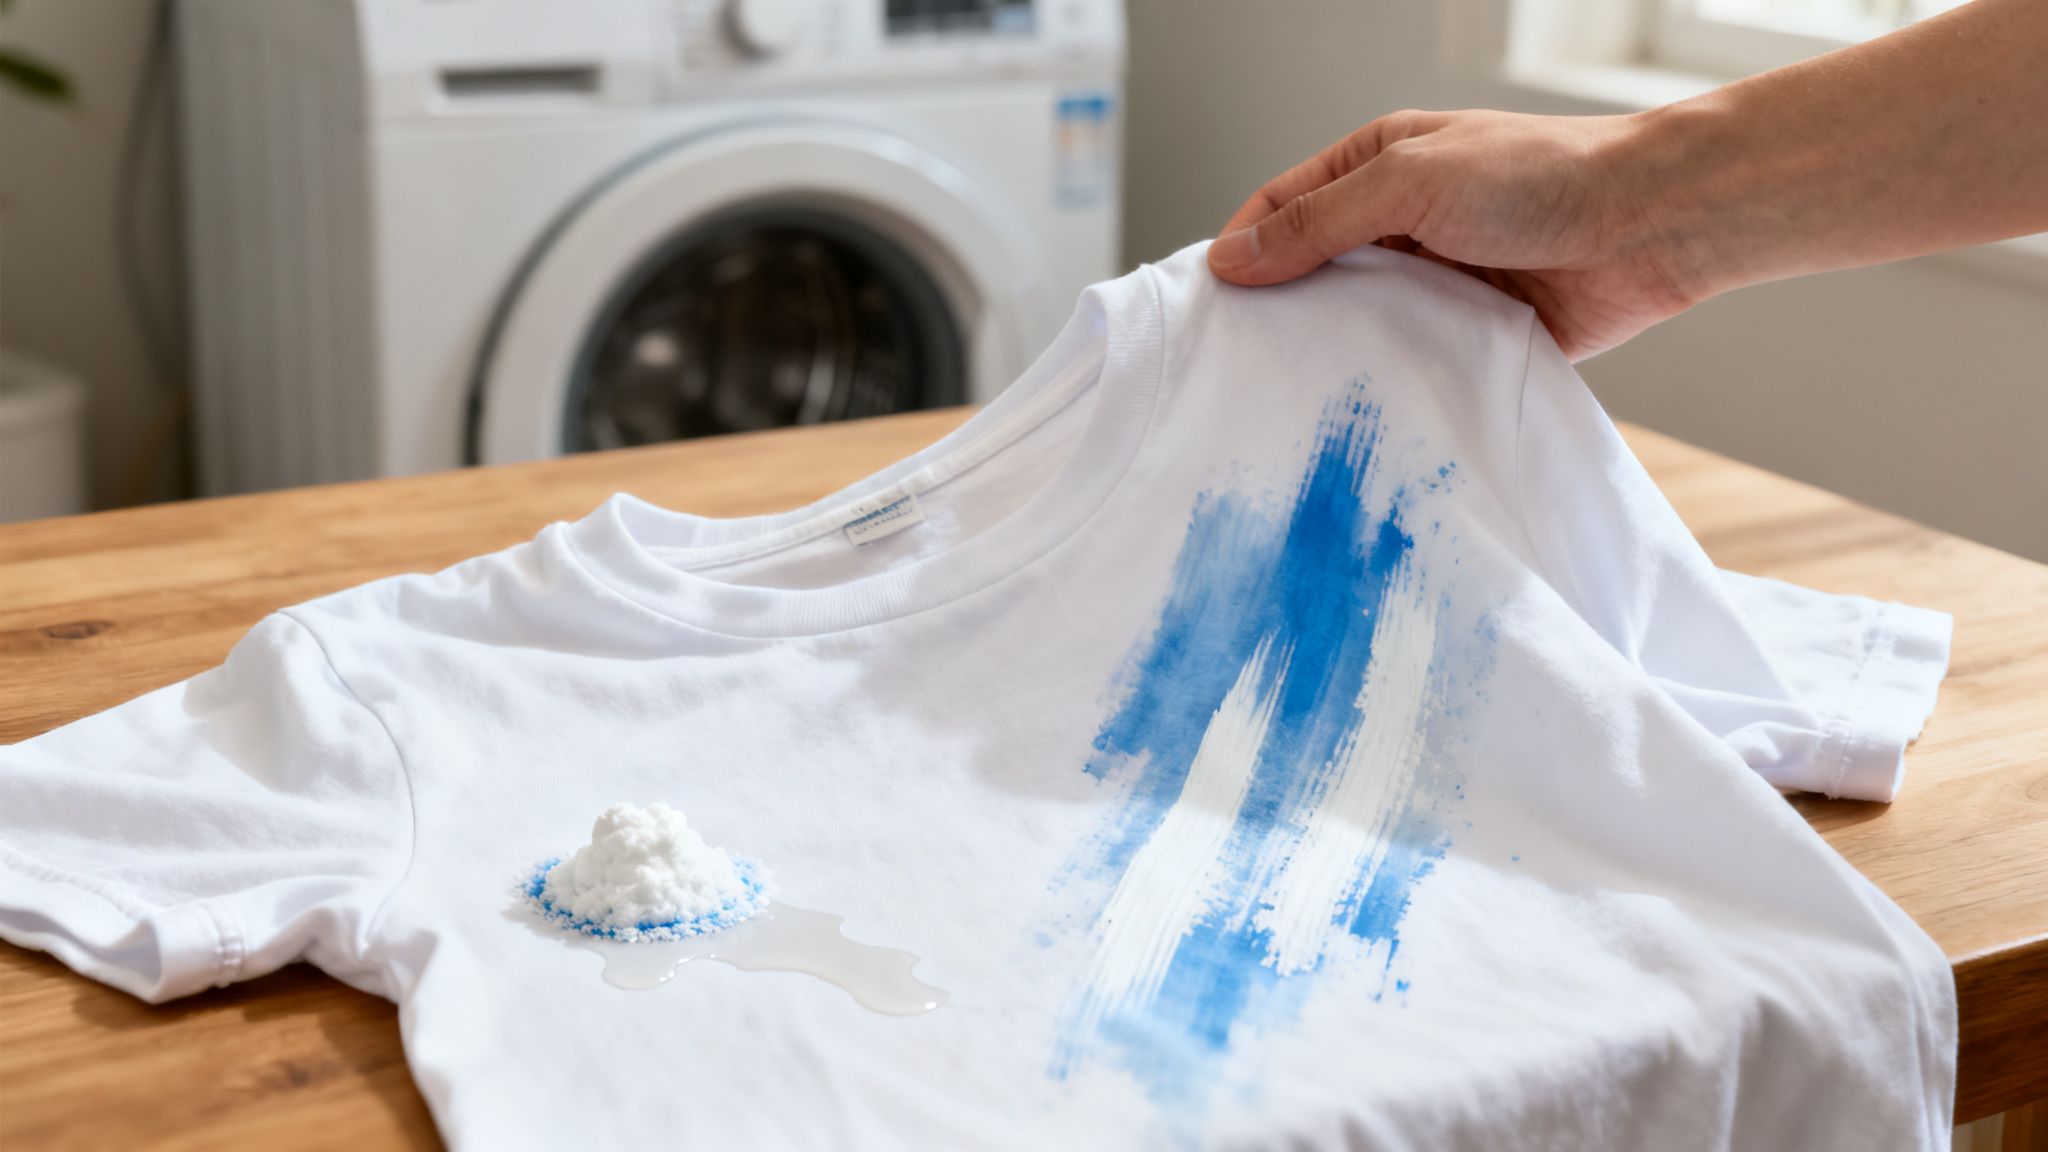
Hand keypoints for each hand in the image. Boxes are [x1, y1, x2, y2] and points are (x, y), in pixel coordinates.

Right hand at [1207, 110, 1694, 360]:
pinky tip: (1358, 412)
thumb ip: (1318, 221)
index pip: (1282, 208)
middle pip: (1312, 273)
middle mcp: (1401, 225)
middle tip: (1234, 366)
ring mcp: (1435, 283)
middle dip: (1277, 313)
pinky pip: (1410, 365)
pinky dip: (1385, 384)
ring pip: (1358, 326)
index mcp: (1378, 167)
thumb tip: (1229, 260)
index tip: (1207, 306)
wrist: (1649, 227)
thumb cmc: (1538, 179)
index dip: (1240, 252)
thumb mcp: (1409, 182)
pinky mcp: (1469, 337)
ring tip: (1288, 398)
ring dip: (1332, 354)